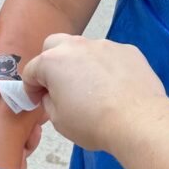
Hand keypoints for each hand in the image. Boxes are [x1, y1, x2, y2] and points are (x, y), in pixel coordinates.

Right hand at [23, 34, 165, 151]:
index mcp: (53, 62)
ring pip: (84, 49)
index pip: (31, 70)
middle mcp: (77, 46)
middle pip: (54, 45)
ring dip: (81, 64)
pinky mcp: (128, 51)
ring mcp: (105, 45)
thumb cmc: (94, 122)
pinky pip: (110, 56)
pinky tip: (114, 87)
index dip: (31, 88)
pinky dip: (106, 67)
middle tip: (58, 85)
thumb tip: (52, 95)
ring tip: (91, 88)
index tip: (38, 100)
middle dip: (51, 63)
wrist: (138, 121)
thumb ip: (49, 101)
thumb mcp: (58, 120)